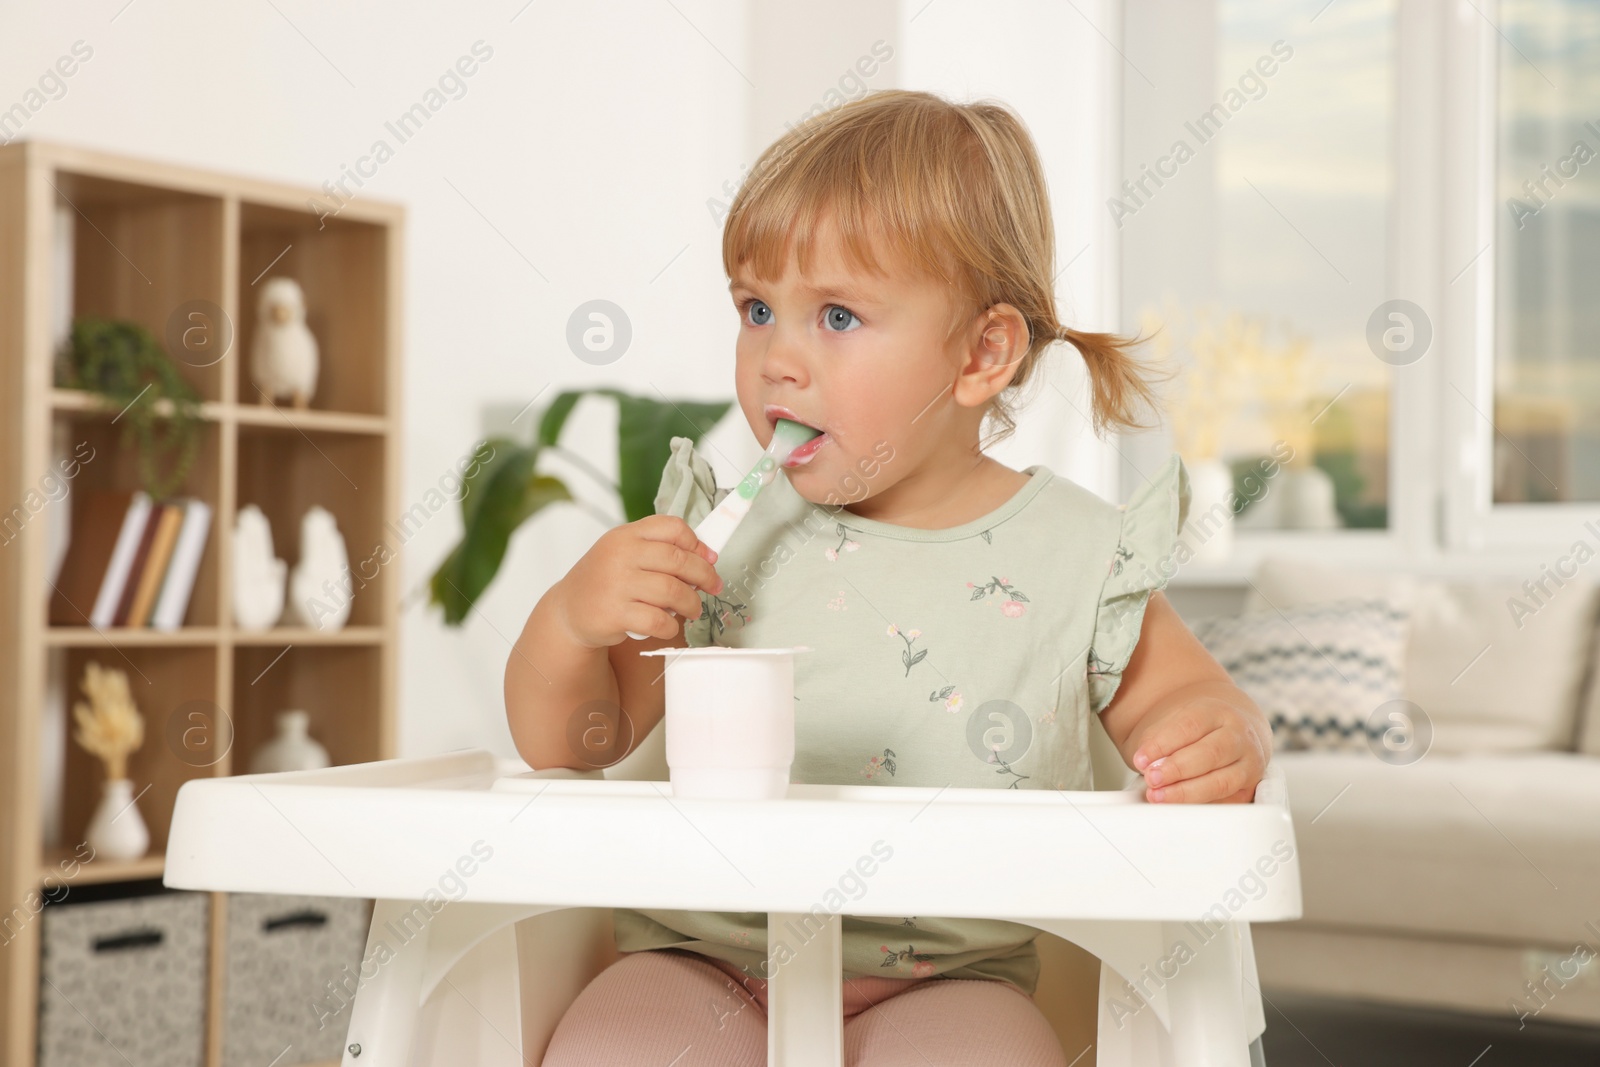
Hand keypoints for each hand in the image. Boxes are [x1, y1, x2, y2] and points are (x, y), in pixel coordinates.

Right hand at [553, 515, 722, 648]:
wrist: (569, 609)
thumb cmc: (605, 580)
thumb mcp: (625, 553)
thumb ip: (659, 549)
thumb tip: (706, 557)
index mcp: (626, 535)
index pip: (672, 527)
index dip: (697, 543)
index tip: (709, 559)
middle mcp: (621, 555)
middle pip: (678, 560)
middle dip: (704, 575)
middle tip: (712, 587)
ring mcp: (617, 584)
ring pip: (673, 591)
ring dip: (692, 603)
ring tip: (693, 609)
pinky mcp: (615, 614)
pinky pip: (658, 620)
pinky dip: (670, 626)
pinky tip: (669, 625)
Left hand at [1126, 691, 1268, 803]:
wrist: (1231, 734)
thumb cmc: (1194, 731)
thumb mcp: (1173, 722)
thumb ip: (1157, 740)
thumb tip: (1145, 764)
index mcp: (1217, 712)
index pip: (1190, 726)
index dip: (1163, 744)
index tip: (1140, 760)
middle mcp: (1239, 736)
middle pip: (1210, 753)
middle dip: (1177, 769)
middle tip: (1151, 779)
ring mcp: (1249, 763)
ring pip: (1221, 781)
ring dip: (1187, 792)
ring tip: (1159, 796)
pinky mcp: (1249, 788)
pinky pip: (1227, 802)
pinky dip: (1200, 806)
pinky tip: (1179, 807)